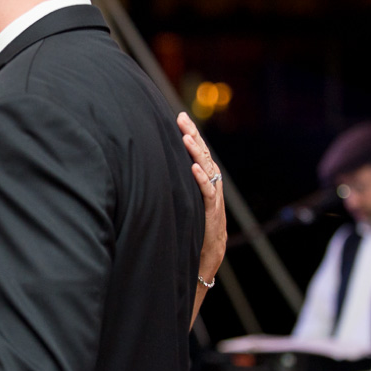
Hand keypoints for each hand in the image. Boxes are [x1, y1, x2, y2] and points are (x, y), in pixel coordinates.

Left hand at [178, 111, 226, 286]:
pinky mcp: (212, 211)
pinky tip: (193, 168)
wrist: (208, 253)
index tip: (180, 117)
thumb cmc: (194, 224)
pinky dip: (201, 179)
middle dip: (193, 135)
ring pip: (206, 169)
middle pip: (203, 154)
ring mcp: (213, 196)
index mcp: (205, 178)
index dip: (192, 133)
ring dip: (196, 153)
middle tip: (182, 119)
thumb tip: (157, 164)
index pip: (198, 150)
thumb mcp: (185, 198)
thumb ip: (179, 181)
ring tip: (186, 138)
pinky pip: (208, 192)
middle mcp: (211, 183)